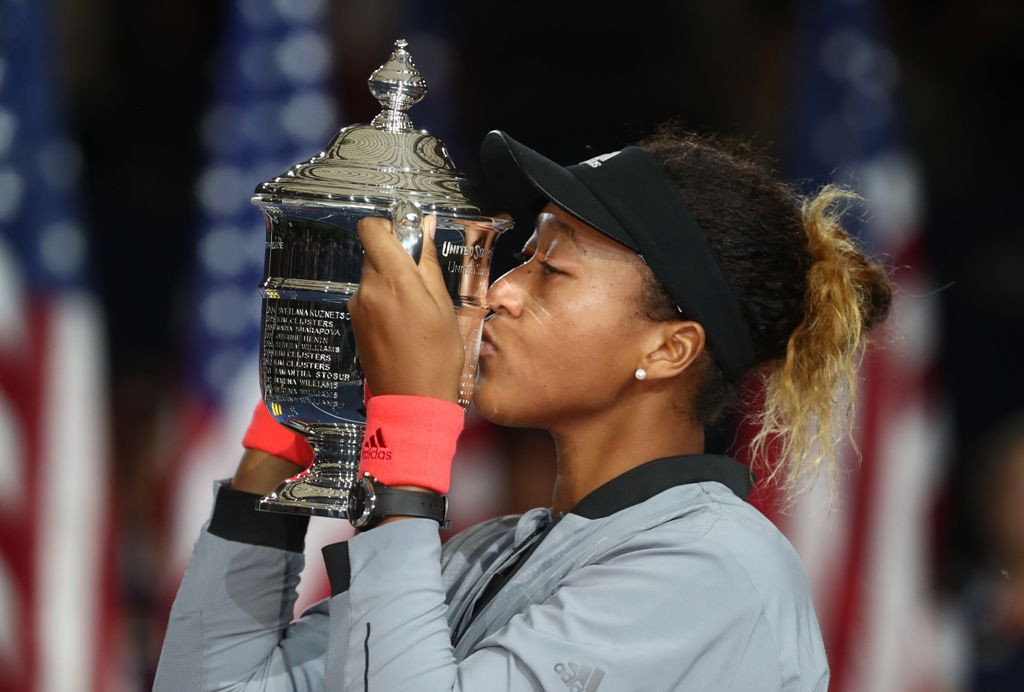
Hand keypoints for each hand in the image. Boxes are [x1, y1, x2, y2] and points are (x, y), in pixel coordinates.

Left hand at [348, 214, 463, 402]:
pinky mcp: (354, 323)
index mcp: (393, 280)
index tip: (408, 240)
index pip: (371, 229)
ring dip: (390, 281)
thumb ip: (428, 264)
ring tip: (414, 310)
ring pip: (372, 276)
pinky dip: (383, 300)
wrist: (412, 401)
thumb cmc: (438, 354)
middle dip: (395, 258)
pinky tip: (401, 325)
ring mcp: (357, 307)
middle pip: (374, 252)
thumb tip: (423, 228)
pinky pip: (368, 297)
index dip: (389, 226)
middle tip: (421, 282)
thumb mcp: (444, 306)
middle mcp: (368, 289)